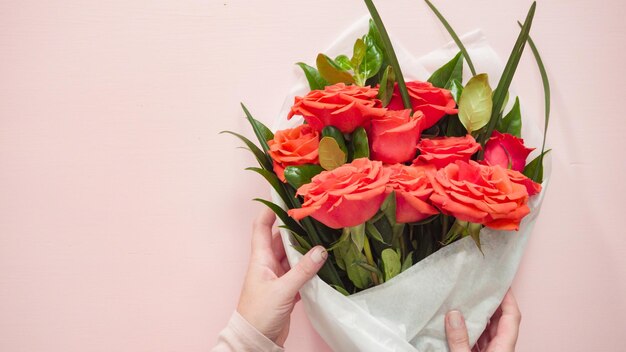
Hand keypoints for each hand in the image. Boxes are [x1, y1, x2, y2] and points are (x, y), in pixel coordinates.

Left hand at [237, 208, 327, 345]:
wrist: (256, 340)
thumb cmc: (260, 314)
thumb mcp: (283, 290)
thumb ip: (303, 270)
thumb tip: (321, 251)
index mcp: (260, 259)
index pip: (261, 227)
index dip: (270, 210)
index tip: (283, 196)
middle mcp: (267, 265)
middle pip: (281, 240)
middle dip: (295, 228)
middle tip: (313, 217)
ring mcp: (276, 278)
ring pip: (291, 257)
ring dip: (304, 250)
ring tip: (322, 237)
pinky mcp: (285, 291)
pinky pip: (298, 273)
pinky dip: (309, 269)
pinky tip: (322, 265)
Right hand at [445, 289, 520, 351]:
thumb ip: (459, 339)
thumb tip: (453, 316)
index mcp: (504, 348)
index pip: (512, 317)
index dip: (509, 299)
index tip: (502, 284)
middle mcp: (501, 349)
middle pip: (500, 321)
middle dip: (491, 304)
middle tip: (480, 288)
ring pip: (489, 331)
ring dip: (479, 317)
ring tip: (467, 302)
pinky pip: (479, 340)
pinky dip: (471, 329)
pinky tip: (459, 324)